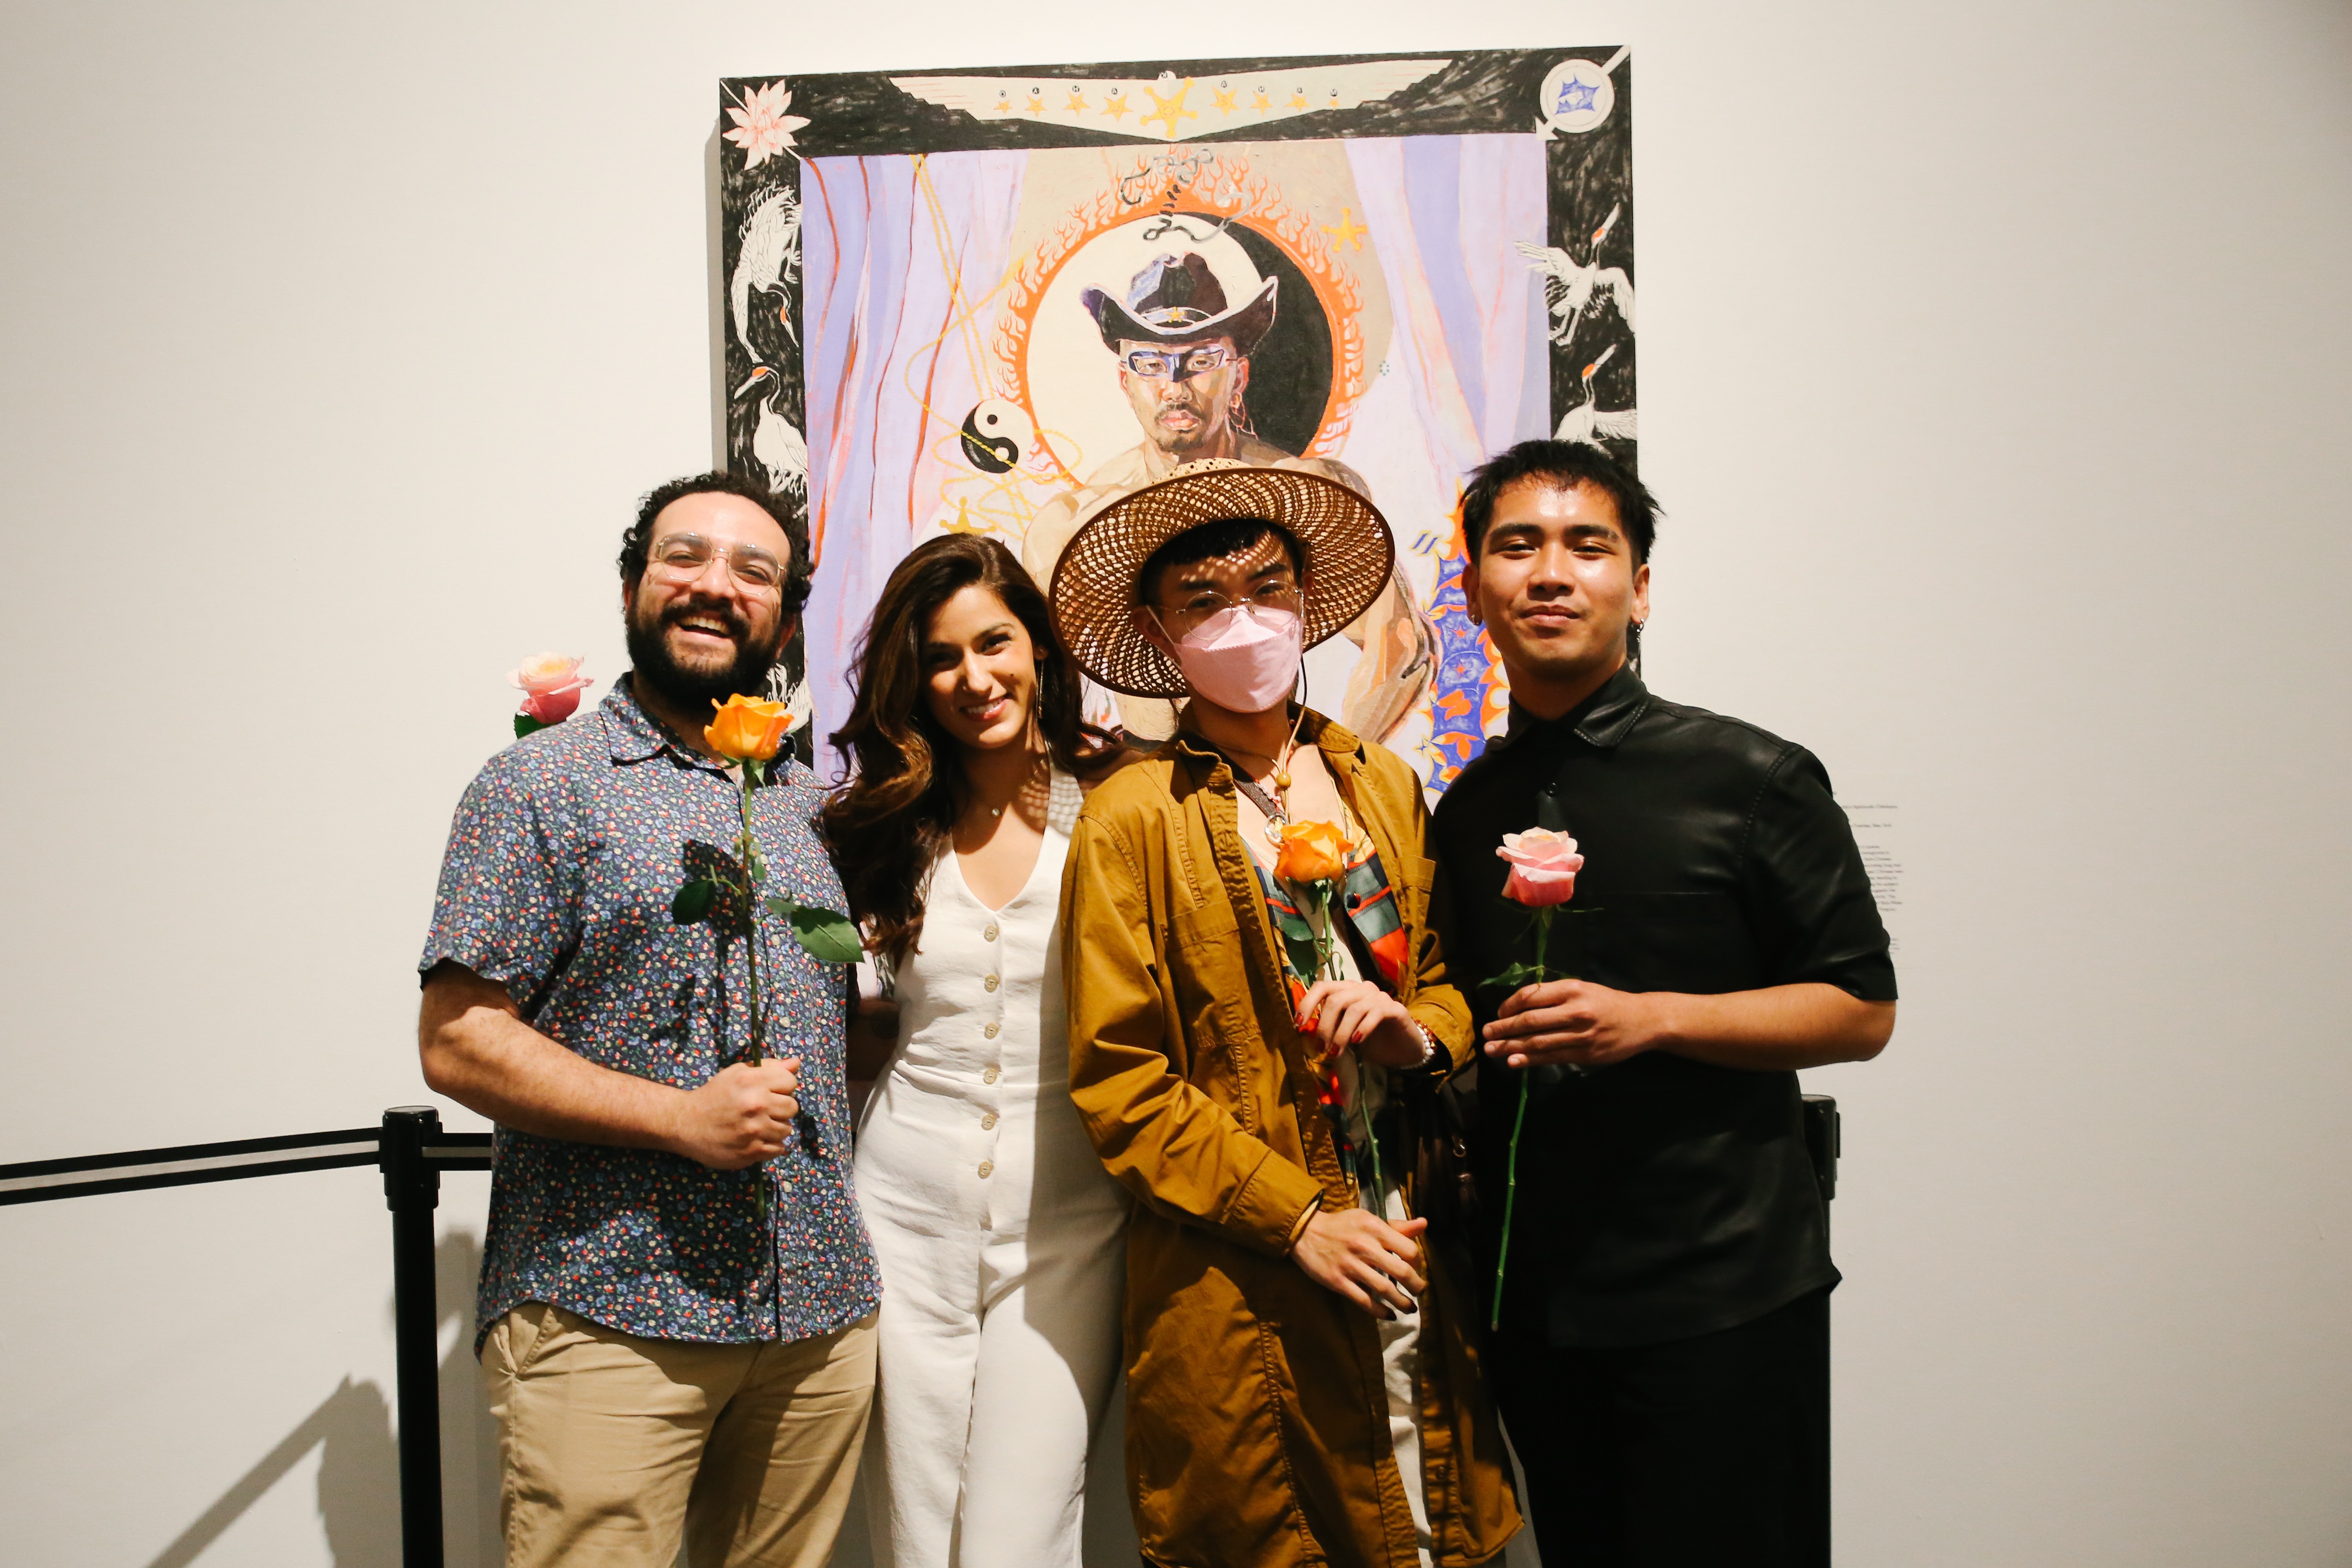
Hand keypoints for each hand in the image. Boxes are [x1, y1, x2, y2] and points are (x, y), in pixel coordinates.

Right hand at [667, 1056, 801, 1168]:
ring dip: (775, 1129)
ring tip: (757, 1126)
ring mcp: (754, 1130)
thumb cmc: (713, 1095)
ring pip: (787, 1130)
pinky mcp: (751, 1152)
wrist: (685, 1124)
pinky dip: (770, 1146)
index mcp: (752, 1081)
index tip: (770, 1092)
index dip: (782, 1087)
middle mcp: (755, 1104)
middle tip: (762, 1111)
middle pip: (792, 1107)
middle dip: (780, 1108)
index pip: (791, 1082)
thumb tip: (797, 1063)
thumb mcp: (737, 1073)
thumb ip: (769, 1067)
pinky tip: (755, 1140)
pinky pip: (779, 1149)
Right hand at [1292, 1206, 1427, 1319]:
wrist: (1304, 1232)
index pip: (1409, 1249)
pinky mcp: (1337, 1281)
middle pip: (1401, 1271)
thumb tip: (1424, 1224)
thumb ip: (1396, 1226)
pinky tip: (1389, 1315)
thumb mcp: (1368, 1219)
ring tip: (1410, 1308)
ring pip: (1384, 1289)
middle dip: (1416, 1286)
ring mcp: (1350, 1265)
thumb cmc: (1341, 1225)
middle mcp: (1364, 1246)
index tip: (1416, 1268)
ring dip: (1402, 1302)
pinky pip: (1364, 1301)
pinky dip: (1379, 1311)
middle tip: (1419, 1292)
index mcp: (1374, 1228)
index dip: (1417, 1262)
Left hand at [1295, 980, 1428, 1067]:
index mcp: (1347, 990)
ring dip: (1341, 1033)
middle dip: (1324, 1026)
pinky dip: (1362, 1028)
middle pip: (1335, 1000)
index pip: (1323, 987)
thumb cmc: (1370, 1041)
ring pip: (1353, 1009)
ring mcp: (1380, 997)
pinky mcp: (1395, 1009)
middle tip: (1321, 1049)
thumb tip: (1305, 1034)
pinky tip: (1357, 1042)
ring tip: (1336, 1052)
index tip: (1298, 1024)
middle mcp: (1362, 989)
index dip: (1307, 1003)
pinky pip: (1375, 1014)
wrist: (1402, 1050)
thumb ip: (1330, 1028)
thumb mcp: (1345, 1034)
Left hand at [1482, 979, 1657, 1068]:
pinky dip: (1531, 1060)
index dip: (1509, 1005)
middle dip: (1504, 1028)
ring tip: (1492, 1049)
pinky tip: (1514, 1062)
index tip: (1498, 1013)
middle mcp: (1575, 1011)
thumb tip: (1518, 1007)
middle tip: (1486, 1033)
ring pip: (1539, 1042)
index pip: (1531, 996)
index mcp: (1572, 989)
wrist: (1643, 1020)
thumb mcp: (1582, 988)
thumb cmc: (1607, 1002)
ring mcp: (1581, 1035)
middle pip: (1530, 1020)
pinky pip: (1553, 1057)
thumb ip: (1553, 996)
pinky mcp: (1586, 1054)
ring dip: (1511, 1047)